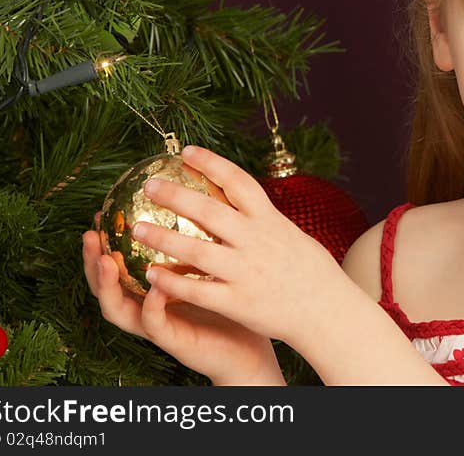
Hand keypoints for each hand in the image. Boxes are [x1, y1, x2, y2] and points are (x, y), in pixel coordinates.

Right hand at [82, 212, 284, 384]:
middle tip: (90, 232)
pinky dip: (153, 304)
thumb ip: (205, 235)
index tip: (100, 211)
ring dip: (108, 284)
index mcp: (155, 283)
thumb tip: (210, 187)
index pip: (120, 260)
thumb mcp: (217, 264)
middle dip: (93, 258)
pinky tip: (156, 283)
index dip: (107, 240)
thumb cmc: (235, 301)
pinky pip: (156, 324)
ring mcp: (159, 324)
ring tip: (106, 259)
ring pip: (120, 307)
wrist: (250, 347)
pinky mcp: (175, 342)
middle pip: (108, 283)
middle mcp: (149, 304)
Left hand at [124, 145, 344, 348]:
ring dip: (162, 238)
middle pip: (208, 211)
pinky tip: (151, 275)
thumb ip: (264, 221)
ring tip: (136, 229)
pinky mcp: (238, 302)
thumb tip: (242, 201)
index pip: (238, 181)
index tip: (187, 150)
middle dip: (175, 195)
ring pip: (195, 250)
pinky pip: (197, 289)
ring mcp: (246, 271)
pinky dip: (172, 282)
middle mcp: (256, 241)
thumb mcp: (292, 235)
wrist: (328, 312)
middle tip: (149, 185)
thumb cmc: (312, 273)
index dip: (211, 163)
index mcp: (270, 220)